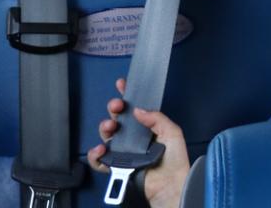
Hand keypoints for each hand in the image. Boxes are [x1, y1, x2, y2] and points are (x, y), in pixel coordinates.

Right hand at [86, 78, 189, 207]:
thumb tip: (138, 110)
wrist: (170, 185)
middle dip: (114, 108)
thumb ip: (157, 118)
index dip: (127, 96)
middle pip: (118, 119)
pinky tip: (101, 149)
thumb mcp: (172, 133)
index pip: (134, 109)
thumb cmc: (175, 161)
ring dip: (105, 127)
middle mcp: (133, 139)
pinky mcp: (115, 166)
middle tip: (117, 106)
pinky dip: (95, 154)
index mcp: (147, 129)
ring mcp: (123, 152)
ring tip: (111, 126)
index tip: (122, 85)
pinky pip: (99, 160)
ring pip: (106, 135)